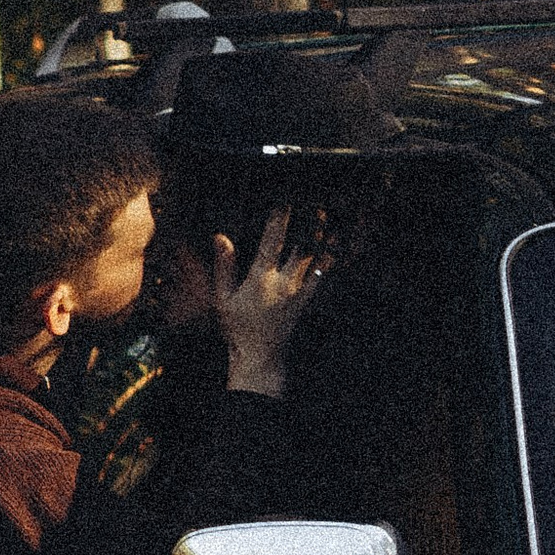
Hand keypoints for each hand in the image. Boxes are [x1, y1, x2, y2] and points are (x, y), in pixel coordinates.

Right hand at [213, 203, 326, 397]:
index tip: (285, 198)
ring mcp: (299, 291)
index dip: (280, 216)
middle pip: (301, 243)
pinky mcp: (307, 300)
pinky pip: (322, 275)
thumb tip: (221, 237)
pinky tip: (333, 244)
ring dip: (320, 235)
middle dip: (307, 220)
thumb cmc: (238, 327)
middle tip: (312, 199)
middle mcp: (284, 281)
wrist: (260, 356)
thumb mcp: (222, 297)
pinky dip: (327, 258)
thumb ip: (224, 265)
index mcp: (261, 277)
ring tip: (324, 214)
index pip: (272, 239)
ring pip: (314, 256)